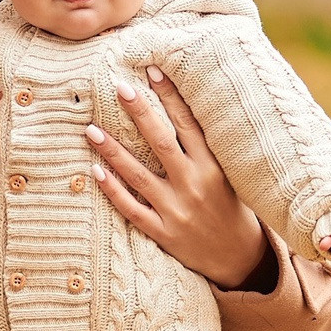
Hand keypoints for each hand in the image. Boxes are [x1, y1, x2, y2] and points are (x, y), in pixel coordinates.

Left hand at [85, 65, 270, 288]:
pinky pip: (131, 209)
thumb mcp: (230, 175)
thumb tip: (186, 108)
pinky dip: (112, 190)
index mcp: (214, 167)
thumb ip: (209, 148)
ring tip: (90, 129)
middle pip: (161, 142)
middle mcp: (194, 185)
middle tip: (119, 87)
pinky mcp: (163, 232)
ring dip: (112, 150)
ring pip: (138, 175)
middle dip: (139, 112)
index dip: (171, 96)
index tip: (153, 71)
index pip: (189, 124)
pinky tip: (95, 171)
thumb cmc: (232, 208)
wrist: (240, 259)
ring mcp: (177, 210)